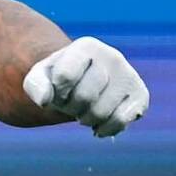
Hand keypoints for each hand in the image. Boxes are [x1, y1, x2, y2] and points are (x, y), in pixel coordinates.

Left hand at [23, 37, 148, 136]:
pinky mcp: (140, 96)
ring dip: (85, 119)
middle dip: (70, 107)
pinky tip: (98, 125)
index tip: (58, 88)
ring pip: (101, 112)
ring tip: (84, 110)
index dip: (56, 91)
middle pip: (84, 97)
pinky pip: (120, 121)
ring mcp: (129, 76)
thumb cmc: (59, 79)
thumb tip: (44, 100)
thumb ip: (34, 84)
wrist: (84, 83)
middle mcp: (112, 56)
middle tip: (71, 102)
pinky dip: (104, 129)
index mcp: (86, 46)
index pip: (64, 77)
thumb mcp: (40, 77)